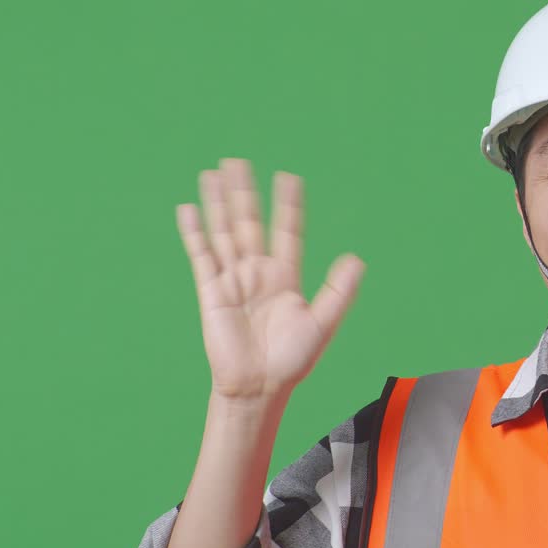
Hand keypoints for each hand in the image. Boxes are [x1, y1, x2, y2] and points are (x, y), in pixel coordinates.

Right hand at [176, 158, 364, 403]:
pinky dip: (195, 232)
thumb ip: (339, 291)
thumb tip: (357, 259)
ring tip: (213, 173)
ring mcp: (233, 279)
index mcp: (286, 276)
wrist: (260, 386)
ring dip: (218, 203)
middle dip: (245, 193)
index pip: (287, 231)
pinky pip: (202, 255)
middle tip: (238, 161)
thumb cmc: (292, 360)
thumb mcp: (322, 323)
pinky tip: (190, 208)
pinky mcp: (212, 291)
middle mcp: (258, 272)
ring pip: (224, 231)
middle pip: (249, 222)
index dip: (288, 205)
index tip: (289, 178)